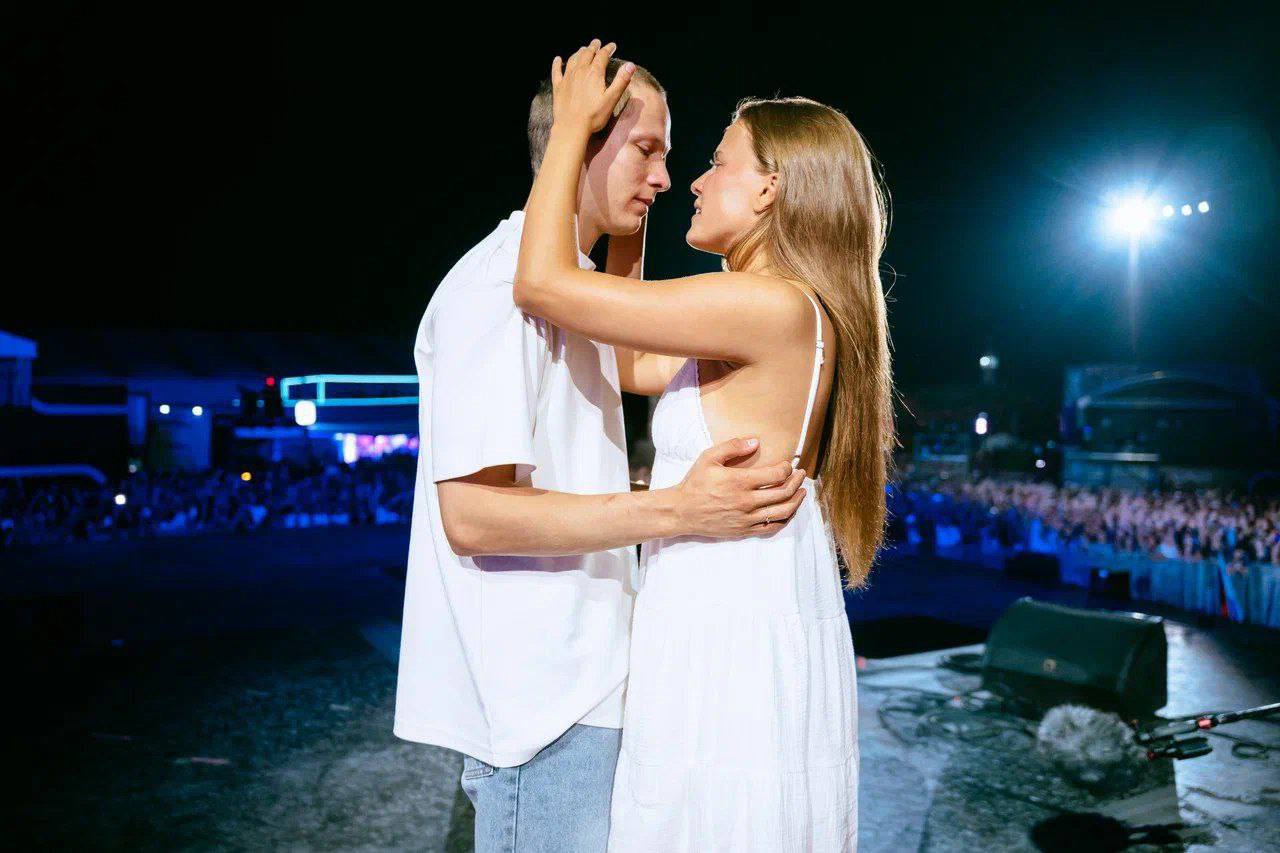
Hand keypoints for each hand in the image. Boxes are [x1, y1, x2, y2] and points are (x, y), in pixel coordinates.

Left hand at [550, 38, 634, 134]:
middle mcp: (580, 72)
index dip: (608, 49)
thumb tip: (630, 65)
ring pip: (573, 59)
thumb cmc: (593, 116)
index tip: (612, 46)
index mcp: (594, 73)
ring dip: (579, 52)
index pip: (602, 56)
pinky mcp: (558, 87)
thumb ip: (621, 81)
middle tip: (597, 42)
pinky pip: (556, 71)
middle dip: (593, 47)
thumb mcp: (611, 99)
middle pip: (587, 54)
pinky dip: (557, 64)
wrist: (571, 127)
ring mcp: (567, 78)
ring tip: (583, 49)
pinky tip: (557, 59)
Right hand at [669, 437, 806, 538]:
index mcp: (738, 481)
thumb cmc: (695, 483)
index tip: (788, 464)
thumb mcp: (708, 457)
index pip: (775, 475)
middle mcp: (745, 501)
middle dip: (797, 481)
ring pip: (782, 511)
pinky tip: (789, 510)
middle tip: (801, 475)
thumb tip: (756, 442)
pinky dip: (785, 518)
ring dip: (796, 501)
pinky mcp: (744, 530)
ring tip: (802, 492)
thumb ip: (732, 446)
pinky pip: (772, 527)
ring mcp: (746, 518)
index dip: (787, 468)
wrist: (682, 511)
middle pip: (783, 492)